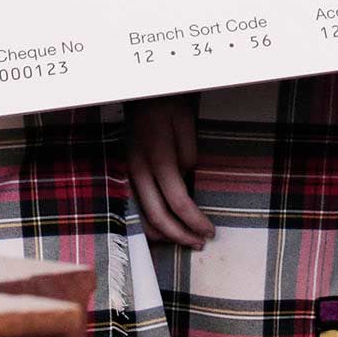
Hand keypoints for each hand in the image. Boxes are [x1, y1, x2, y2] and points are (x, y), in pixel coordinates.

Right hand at [126, 95, 212, 247]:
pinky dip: (150, 224)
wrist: (141, 93)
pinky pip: (136, 207)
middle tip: (200, 243)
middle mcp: (138, 170)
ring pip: (142, 217)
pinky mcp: (126, 174)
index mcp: (157, 158)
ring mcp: (128, 173)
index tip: (210, 230)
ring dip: (164, 234)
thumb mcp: (186, 122)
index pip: (177, 201)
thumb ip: (188, 154)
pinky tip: (165, 230)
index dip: (195, 220)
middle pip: (157, 216)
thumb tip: (186, 180)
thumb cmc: (168, 105)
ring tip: (186, 240)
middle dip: (180, 235)